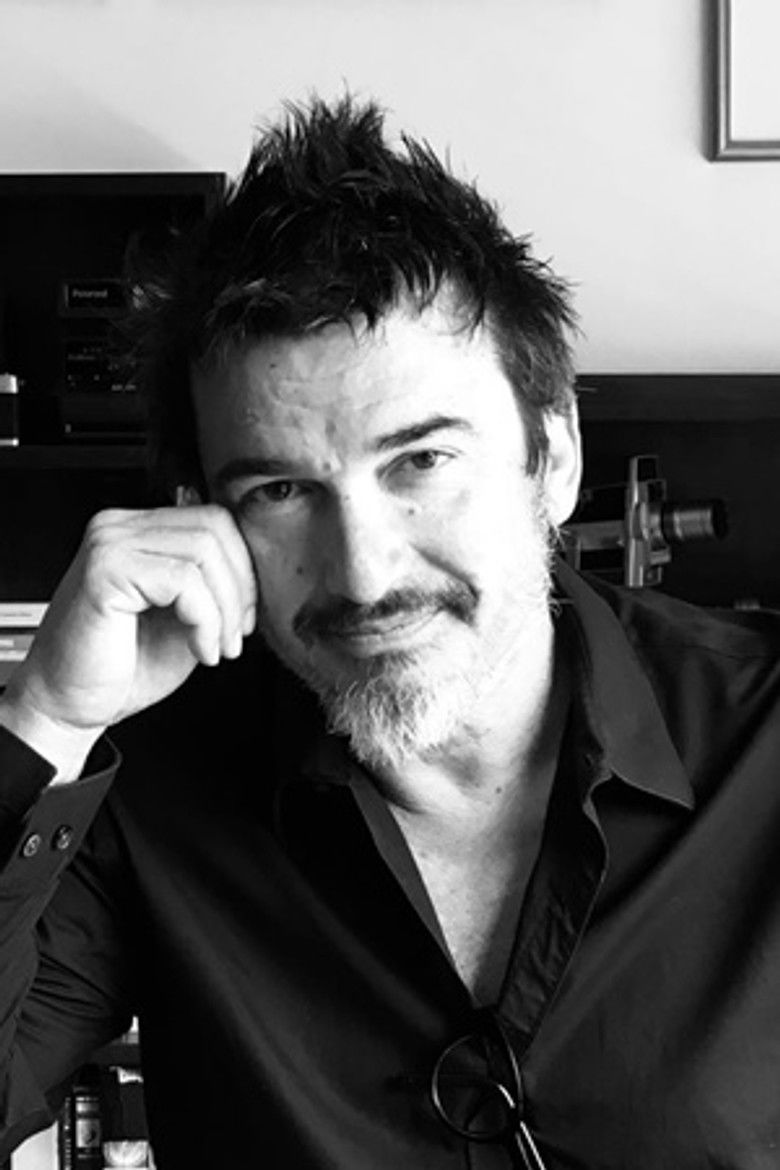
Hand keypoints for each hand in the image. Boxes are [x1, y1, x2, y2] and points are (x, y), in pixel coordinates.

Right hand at [0, 505, 256, 777]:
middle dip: (241, 588)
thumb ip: (213, 586)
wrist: (69, 706)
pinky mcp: (106, 570)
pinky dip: (206, 620)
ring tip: (216, 647)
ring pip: (205, 552)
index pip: (214, 520)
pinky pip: (184, 580)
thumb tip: (260, 571)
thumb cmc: (123, 667)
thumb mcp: (185, 617)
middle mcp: (119, 528)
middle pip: (215, 528)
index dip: (243, 568)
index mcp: (138, 531)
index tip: (245, 615)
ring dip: (225, 610)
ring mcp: (109, 543)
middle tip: (236, 636)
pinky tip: (199, 650)